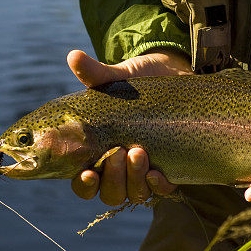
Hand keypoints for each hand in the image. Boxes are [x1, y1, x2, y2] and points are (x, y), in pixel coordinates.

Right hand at [67, 49, 189, 203]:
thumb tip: (73, 56)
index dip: (84, 185)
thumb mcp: (118, 77)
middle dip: (113, 178)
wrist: (178, 76)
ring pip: (134, 194)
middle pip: (109, 194)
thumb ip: (95, 74)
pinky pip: (163, 191)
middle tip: (118, 151)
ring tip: (138, 152)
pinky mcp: (171, 168)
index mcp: (98, 152)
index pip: (85, 184)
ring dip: (134, 180)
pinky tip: (158, 173)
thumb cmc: (140, 81)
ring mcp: (145, 171)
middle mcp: (120, 168)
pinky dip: (159, 186)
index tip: (88, 173)